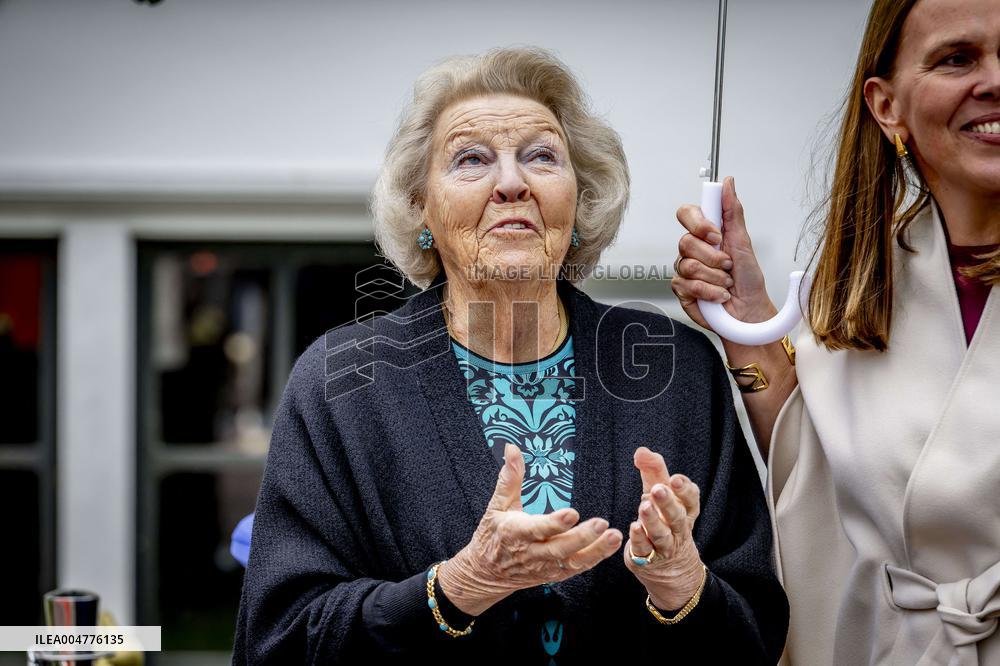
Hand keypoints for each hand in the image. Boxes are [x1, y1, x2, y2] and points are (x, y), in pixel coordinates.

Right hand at [438, 443, 622, 615]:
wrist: (486, 573)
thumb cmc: (492, 534)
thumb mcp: (497, 505)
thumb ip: (509, 477)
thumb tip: (512, 448)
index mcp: (514, 533)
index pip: (537, 529)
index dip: (554, 523)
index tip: (573, 513)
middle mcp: (530, 553)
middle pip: (558, 548)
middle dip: (582, 538)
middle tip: (602, 523)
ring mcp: (543, 566)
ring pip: (571, 561)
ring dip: (595, 550)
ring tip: (615, 536)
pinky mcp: (553, 574)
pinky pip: (576, 568)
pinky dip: (594, 558)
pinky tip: (610, 545)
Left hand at [625, 446, 704, 610]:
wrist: (670, 567)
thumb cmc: (664, 519)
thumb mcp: (661, 494)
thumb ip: (653, 471)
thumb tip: (641, 450)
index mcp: (685, 511)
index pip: (691, 500)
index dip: (684, 490)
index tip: (675, 479)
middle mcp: (678, 529)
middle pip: (676, 517)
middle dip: (668, 503)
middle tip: (658, 489)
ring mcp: (664, 546)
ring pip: (661, 535)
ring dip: (653, 521)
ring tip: (644, 507)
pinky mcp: (648, 559)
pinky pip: (645, 550)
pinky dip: (639, 540)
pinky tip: (633, 528)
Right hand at [672, 176, 775, 332]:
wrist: (749, 311)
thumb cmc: (748, 280)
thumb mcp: (744, 241)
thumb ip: (732, 211)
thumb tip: (728, 183)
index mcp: (705, 235)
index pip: (687, 214)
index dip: (698, 223)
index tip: (716, 234)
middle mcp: (692, 251)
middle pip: (685, 241)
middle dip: (713, 256)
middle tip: (728, 264)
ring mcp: (685, 271)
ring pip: (688, 265)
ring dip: (715, 276)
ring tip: (726, 282)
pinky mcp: (682, 291)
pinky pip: (687, 285)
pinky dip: (709, 291)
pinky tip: (719, 294)